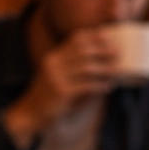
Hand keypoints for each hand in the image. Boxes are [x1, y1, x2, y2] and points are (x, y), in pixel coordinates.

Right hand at [3, 28, 119, 147]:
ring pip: (85, 67)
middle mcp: (54, 64)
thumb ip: (74, 70)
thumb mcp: (58, 77)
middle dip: (101, 50)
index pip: (74, 40)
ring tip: (116, 70)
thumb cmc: (50, 95)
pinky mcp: (61, 91)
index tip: (107, 36)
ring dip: (103, 68)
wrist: (31, 112)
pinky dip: (99, 85)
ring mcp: (56, 77)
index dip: (92, 37)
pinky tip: (108, 87)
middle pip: (82, 51)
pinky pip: (85, 85)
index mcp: (54, 57)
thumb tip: (102, 66)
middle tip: (117, 52)